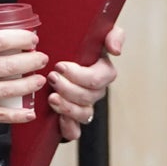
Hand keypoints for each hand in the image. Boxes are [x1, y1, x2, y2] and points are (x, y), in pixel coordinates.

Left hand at [47, 24, 123, 140]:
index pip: (101, 78)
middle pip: (89, 96)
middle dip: (69, 88)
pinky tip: (57, 119)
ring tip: (51, 97)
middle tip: (52, 78)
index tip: (61, 66)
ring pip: (84, 114)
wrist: (50, 60)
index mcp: (103, 71)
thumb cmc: (73, 45)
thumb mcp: (93, 34)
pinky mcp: (72, 120)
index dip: (81, 75)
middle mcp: (96, 91)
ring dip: (67, 107)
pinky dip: (68, 127)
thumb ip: (112, 34)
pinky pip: (75, 131)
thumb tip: (116, 51)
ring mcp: (85, 106)